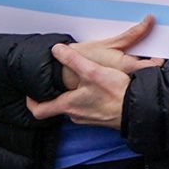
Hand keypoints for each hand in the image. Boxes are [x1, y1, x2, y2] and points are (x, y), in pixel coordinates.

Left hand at [27, 24, 162, 128]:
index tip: (30, 94)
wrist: (138, 109)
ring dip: (77, 95)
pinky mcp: (101, 118)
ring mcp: (88, 118)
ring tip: (84, 81)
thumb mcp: (92, 71)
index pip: (40, 110)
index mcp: (68, 104)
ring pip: (76, 106)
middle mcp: (76, 115)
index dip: (32, 102)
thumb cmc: (115, 93)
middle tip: (61, 80)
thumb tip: (57, 50)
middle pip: (60, 105)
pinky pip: (89, 109)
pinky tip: (100, 90)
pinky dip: (90, 99)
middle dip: (61, 92)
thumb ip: (73, 60)